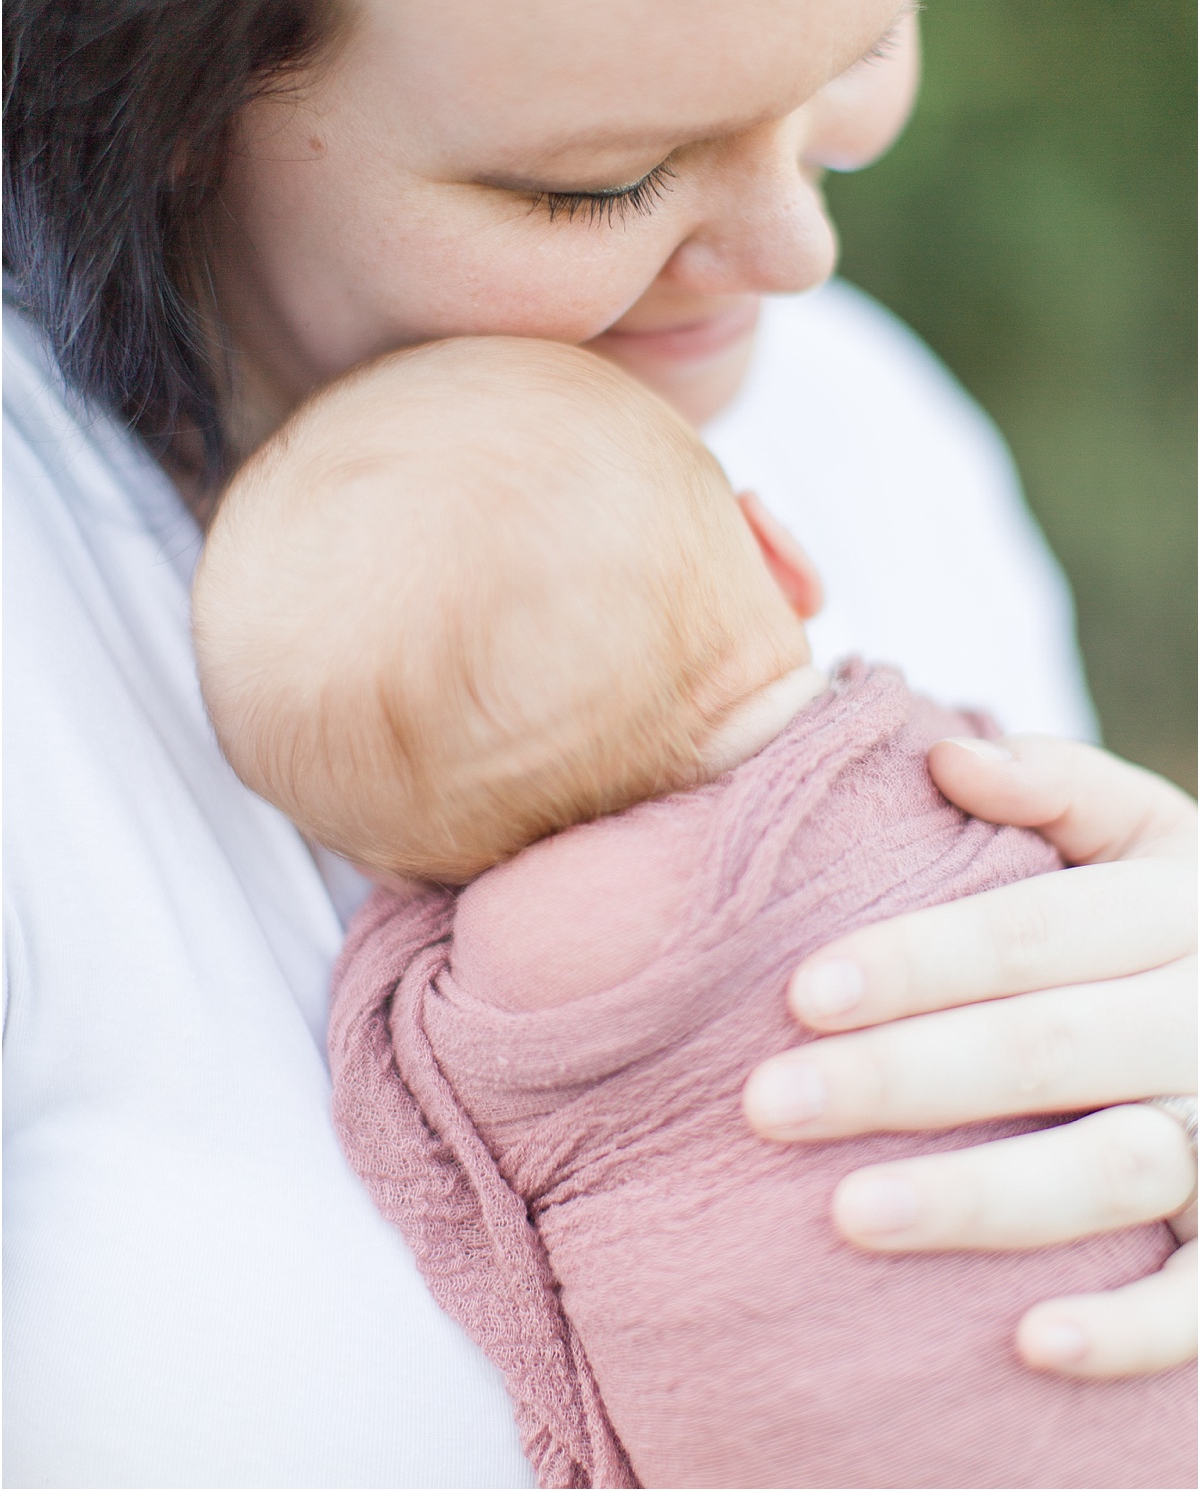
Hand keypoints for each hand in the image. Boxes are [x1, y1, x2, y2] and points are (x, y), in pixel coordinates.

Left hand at [743, 734, 1195, 1379]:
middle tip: (768, 1104)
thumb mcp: (1147, 830)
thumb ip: (1056, 784)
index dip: (918, 961)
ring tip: (848, 1214)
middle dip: (902, 1077)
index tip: (800, 993)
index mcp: (1176, 909)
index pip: (1032, 933)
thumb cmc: (1169, 916)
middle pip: (1048, 1048)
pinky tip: (1029, 1344)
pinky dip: (1132, 1330)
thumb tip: (946, 756)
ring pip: (1115, 1170)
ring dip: (983, 1197)